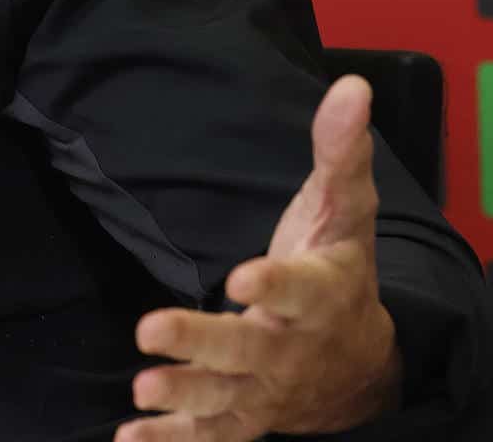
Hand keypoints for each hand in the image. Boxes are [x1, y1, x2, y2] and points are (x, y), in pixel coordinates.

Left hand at [115, 75, 402, 441]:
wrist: (363, 361)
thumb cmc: (340, 270)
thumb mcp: (346, 209)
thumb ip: (339, 151)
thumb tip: (351, 86)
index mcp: (322, 294)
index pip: (299, 288)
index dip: (274, 284)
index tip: (244, 275)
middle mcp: (294, 347)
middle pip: (250, 349)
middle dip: (203, 342)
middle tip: (150, 331)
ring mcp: (269, 389)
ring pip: (227, 398)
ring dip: (184, 396)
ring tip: (141, 391)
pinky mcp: (246, 416)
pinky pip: (213, 435)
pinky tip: (129, 441)